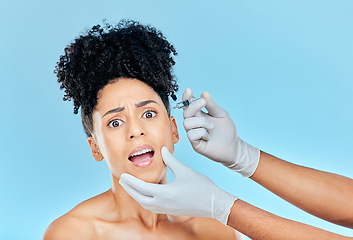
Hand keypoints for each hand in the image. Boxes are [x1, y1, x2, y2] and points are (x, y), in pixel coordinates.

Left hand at [119, 147, 237, 223]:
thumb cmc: (201, 187)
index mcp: (165, 194)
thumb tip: (163, 149)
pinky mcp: (170, 210)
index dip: (131, 182)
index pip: (141, 188)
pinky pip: (152, 206)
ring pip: (145, 204)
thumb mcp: (185, 171)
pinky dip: (145, 200)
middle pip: (139, 198)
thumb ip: (171, 160)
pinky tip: (146, 194)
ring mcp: (166, 209)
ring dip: (136, 195)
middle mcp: (163, 204)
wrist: (214, 203)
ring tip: (131, 187)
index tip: (123, 176)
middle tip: (122, 180)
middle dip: (129, 189)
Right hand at [182, 88, 259, 176]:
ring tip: (212, 126)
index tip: (189, 90)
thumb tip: (204, 93)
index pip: (188, 105)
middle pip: (185, 113)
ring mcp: (194, 134)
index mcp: (199, 115)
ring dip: (201, 122)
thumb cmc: (227, 131)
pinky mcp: (195, 144)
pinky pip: (191, 135)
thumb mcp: (221, 114)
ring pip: (187, 123)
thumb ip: (212, 105)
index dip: (186, 98)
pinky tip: (208, 136)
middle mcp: (194, 124)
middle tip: (203, 102)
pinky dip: (201, 132)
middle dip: (193, 106)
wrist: (234, 147)